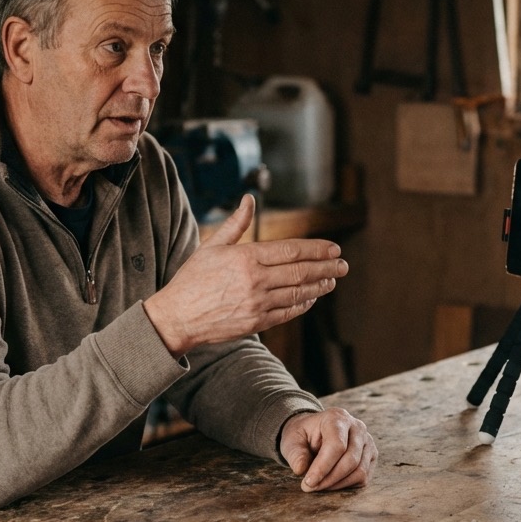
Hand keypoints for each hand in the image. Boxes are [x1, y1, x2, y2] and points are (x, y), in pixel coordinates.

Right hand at [144, 194, 347, 355]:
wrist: (177, 317)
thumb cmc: (193, 279)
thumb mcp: (212, 246)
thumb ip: (236, 224)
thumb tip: (249, 199)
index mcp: (246, 258)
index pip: (291, 250)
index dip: (317, 249)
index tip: (334, 248)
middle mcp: (255, 280)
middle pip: (301, 271)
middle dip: (327, 267)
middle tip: (343, 264)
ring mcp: (257, 303)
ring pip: (299, 292)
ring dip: (319, 285)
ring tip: (332, 279)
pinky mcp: (256, 322)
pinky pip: (288, 312)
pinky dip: (303, 303)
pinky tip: (312, 297)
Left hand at [279, 408, 377, 491]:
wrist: (316, 432)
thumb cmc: (304, 435)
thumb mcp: (292, 440)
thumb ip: (295, 453)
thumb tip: (300, 470)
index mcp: (337, 418)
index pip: (337, 445)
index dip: (323, 467)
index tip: (308, 482)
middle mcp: (357, 427)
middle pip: (350, 460)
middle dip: (329, 479)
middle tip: (310, 488)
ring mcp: (367, 441)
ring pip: (359, 471)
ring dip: (337, 484)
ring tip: (319, 486)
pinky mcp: (371, 456)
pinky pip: (364, 477)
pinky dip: (346, 485)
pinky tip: (331, 483)